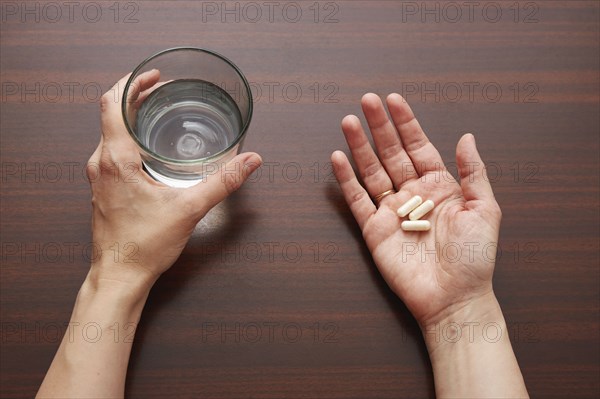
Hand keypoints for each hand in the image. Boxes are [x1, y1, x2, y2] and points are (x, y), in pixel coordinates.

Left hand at [86, 71, 261, 289]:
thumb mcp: (190, 209)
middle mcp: (101, 163)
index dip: (132, 82)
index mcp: (116, 159)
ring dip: (131, 117)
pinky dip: (128, 138)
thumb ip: (223, 182)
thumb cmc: (143, 245)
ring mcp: (99, 177)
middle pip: (111, 114)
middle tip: (160, 89)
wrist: (118, 276)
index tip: (153, 77)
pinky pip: (111, 152)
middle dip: (135, 96)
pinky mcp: (103, 190)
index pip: (112, 103)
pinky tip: (148, 148)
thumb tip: (250, 161)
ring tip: (156, 112)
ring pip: (110, 133)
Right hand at [332, 93, 501, 327]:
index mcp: (440, 186)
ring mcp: (391, 210)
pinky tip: (338, 159)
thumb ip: (473, 172)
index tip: (394, 100)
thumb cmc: (474, 257)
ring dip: (360, 146)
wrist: (454, 297)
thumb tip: (467, 137)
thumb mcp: (485, 209)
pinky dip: (346, 180)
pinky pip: (357, 200)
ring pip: (372, 171)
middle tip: (367, 101)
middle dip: (379, 126)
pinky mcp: (373, 229)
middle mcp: (413, 194)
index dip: (406, 123)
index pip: (419, 146)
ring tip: (348, 122)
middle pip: (392, 153)